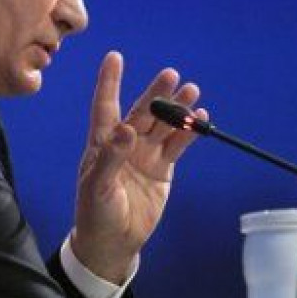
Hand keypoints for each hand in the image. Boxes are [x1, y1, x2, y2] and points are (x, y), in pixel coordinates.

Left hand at [70, 51, 206, 284]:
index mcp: (102, 142)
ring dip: (176, 109)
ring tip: (191, 89)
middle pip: (142, 112)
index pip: (105, 105)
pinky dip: (189, 132)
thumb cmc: (95, 212)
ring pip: (163, 125)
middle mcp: (124, 143)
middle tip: (170, 74)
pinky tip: (201, 117)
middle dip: (156, 93)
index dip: (109, 82)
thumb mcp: (97, 186)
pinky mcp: (162, 169)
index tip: (114, 56)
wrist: (113, 241)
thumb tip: (125, 130)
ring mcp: (144, 155)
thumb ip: (110, 157)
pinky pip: (177, 145)